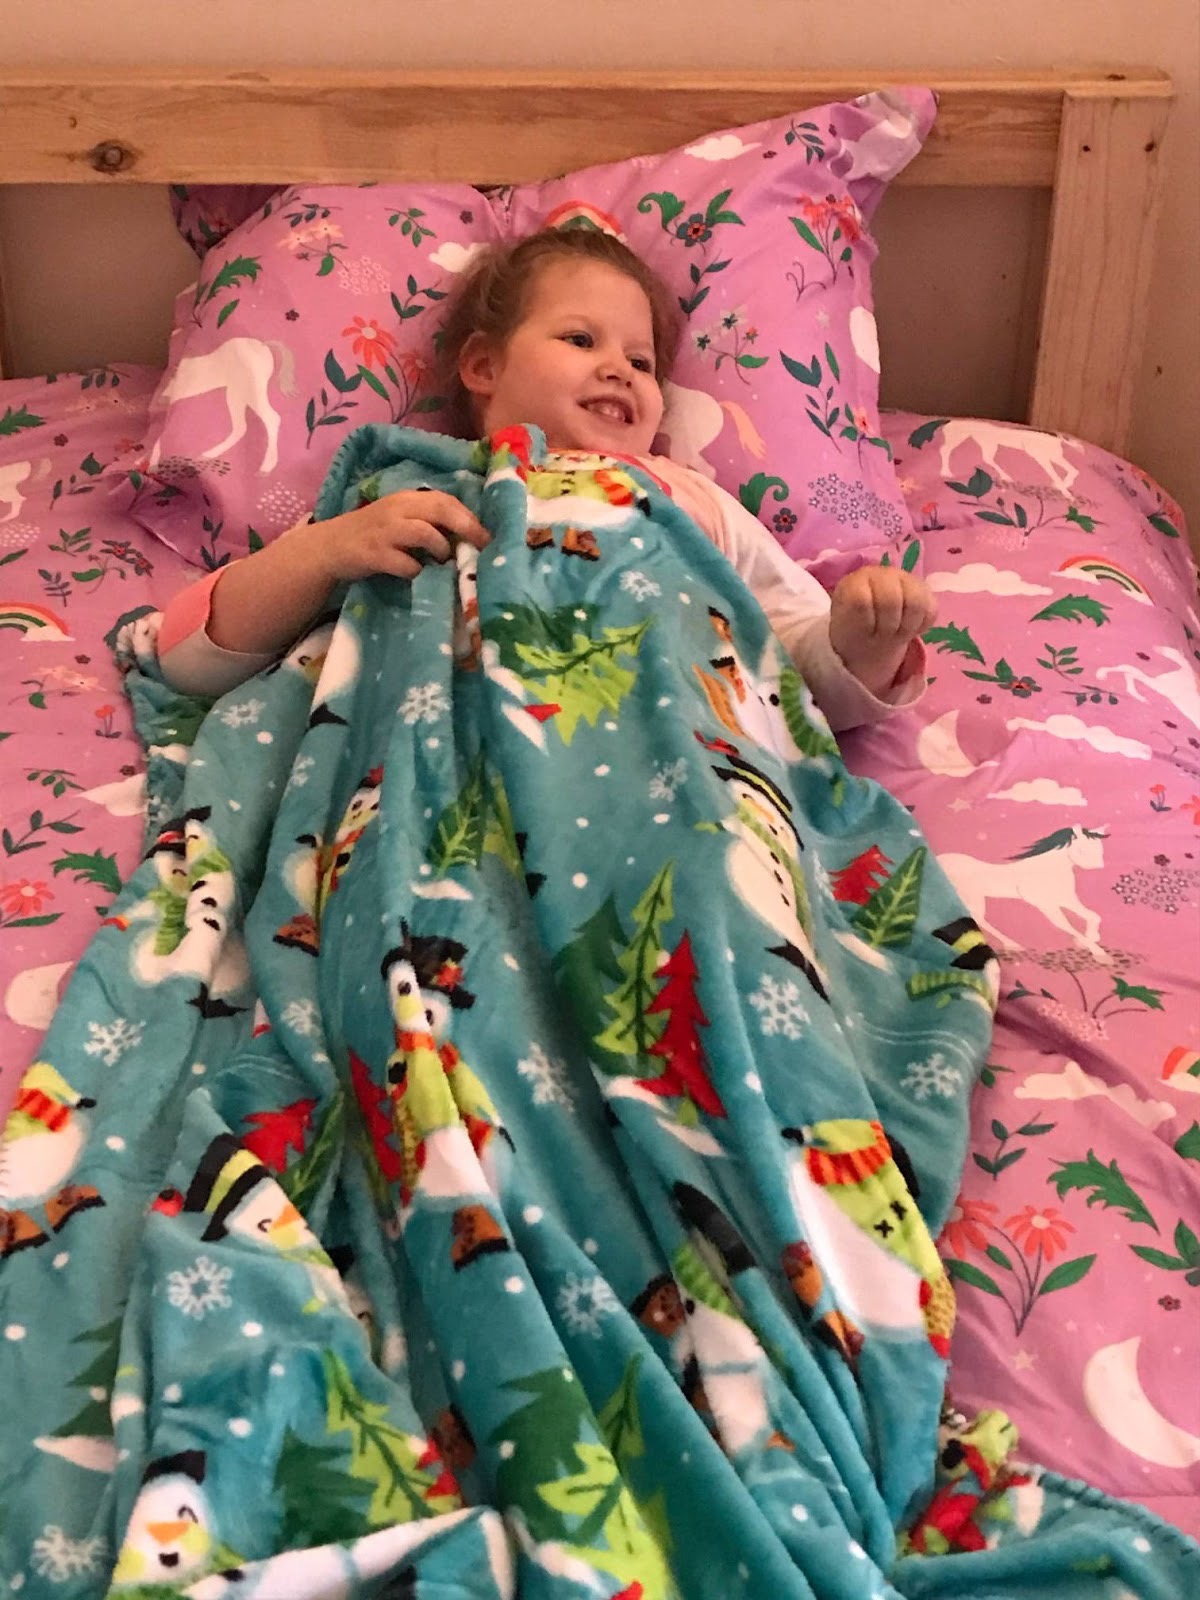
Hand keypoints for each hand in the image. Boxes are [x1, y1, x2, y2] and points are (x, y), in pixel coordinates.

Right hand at [306, 490, 488, 583]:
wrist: (330, 546)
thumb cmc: (373, 534)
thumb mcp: (400, 518)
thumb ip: (427, 520)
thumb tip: (468, 535)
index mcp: (406, 499)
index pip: (444, 500)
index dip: (469, 516)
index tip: (487, 534)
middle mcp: (396, 509)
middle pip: (440, 510)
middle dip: (466, 527)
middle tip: (482, 545)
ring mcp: (384, 532)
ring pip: (424, 533)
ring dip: (440, 547)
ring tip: (443, 560)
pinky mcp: (373, 554)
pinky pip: (404, 563)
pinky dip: (415, 570)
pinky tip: (414, 573)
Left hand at [828, 564, 937, 696]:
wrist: (871, 631)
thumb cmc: (855, 631)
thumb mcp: (846, 632)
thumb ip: (854, 619)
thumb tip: (862, 605)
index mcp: (855, 582)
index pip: (862, 601)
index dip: (868, 623)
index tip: (865, 631)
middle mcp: (881, 573)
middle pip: (891, 601)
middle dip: (888, 626)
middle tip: (883, 633)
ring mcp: (905, 578)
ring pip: (916, 603)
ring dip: (907, 626)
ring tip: (897, 630)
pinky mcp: (925, 589)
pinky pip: (931, 610)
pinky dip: (921, 625)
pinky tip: (910, 627)